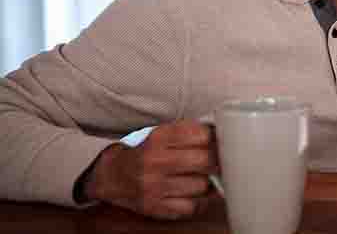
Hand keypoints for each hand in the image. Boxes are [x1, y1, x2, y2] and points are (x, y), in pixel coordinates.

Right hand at [83, 120, 217, 218]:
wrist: (112, 175)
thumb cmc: (147, 152)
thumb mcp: (163, 134)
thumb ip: (190, 131)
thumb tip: (222, 135)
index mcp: (159, 138)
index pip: (201, 135)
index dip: (215, 139)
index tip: (219, 142)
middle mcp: (155, 161)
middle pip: (204, 160)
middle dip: (215, 161)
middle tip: (217, 161)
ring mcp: (154, 186)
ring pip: (201, 185)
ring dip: (207, 182)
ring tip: (201, 177)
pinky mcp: (155, 207)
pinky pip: (191, 207)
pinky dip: (198, 201)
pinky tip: (193, 193)